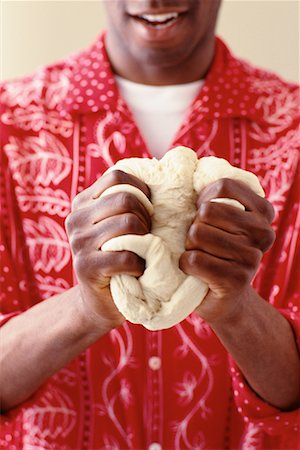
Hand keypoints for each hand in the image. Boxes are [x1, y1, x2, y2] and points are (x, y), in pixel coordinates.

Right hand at [65, 170, 150, 328]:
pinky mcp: (86, 267)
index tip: (148, 210)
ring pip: (128, 223)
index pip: (117, 177)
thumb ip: (125, 202)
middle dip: (146, 216)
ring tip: (143, 251)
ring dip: (145, 240)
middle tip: (147, 235)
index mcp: (82, 202)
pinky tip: (138, 269)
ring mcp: (78, 243)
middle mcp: (76, 219)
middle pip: (125, 199)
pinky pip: (126, 255)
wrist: (100, 301)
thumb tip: (162, 175)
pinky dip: (140, 264)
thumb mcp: (116, 224)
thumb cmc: (117, 257)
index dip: (141, 190)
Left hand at [179, 178, 274, 323]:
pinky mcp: (235, 280)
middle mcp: (263, 232)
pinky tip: (195, 270)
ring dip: (189, 246)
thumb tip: (178, 159)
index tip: (204, 213)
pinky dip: (185, 264)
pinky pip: (194, 259)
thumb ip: (212, 193)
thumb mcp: (221, 219)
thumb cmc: (215, 250)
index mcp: (263, 211)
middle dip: (194, 226)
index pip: (222, 186)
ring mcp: (252, 258)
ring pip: (197, 235)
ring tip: (199, 255)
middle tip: (200, 240)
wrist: (225, 297)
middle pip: (207, 211)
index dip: (203, 199)